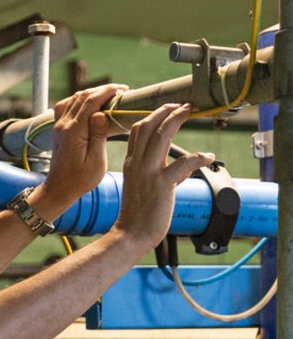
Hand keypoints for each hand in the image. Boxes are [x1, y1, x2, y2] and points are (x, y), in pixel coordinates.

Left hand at [30, 84, 125, 218]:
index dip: (108, 91)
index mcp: (74, 131)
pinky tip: (90, 105)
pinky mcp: (58, 130)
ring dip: (91, 94)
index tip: (125, 90)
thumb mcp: (96, 161)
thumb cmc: (80, 180)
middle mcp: (63, 125)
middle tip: (121, 92)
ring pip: (73, 99)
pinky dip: (79, 100)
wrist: (59, 189)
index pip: (91, 101)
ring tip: (109, 97)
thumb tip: (100, 113)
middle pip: (82, 96)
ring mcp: (58, 126)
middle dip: (103, 90)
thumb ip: (98, 135)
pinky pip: (66, 106)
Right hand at [112, 103, 214, 244]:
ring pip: (162, 135)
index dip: (154, 115)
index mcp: (131, 163)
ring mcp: (148, 173)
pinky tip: (209, 156)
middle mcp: (137, 163)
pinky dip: (199, 157)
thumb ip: (158, 173)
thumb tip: (180, 169)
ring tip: (192, 112)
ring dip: (178, 119)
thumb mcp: (141, 187)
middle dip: (167, 110)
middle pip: (148, 125)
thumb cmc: (136, 214)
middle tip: (184, 105)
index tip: (169, 109)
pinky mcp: (162, 185)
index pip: (137, 130)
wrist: (130, 234)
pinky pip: (184, 163)